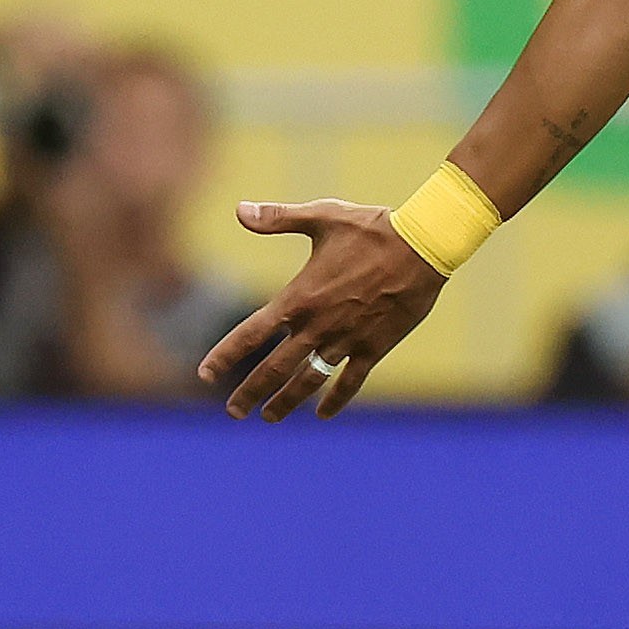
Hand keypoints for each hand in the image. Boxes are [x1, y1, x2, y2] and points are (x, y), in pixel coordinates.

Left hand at [201, 198, 449, 418]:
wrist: (422, 246)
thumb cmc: (370, 228)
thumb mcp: (321, 217)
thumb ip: (277, 218)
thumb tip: (240, 209)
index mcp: (299, 298)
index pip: (250, 334)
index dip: (225, 356)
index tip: (205, 374)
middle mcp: (318, 326)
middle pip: (274, 369)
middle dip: (250, 392)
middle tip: (233, 412)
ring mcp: (346, 340)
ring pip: (309, 381)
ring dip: (286, 402)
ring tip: (269, 418)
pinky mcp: (374, 348)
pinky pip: (350, 382)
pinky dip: (335, 400)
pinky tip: (323, 414)